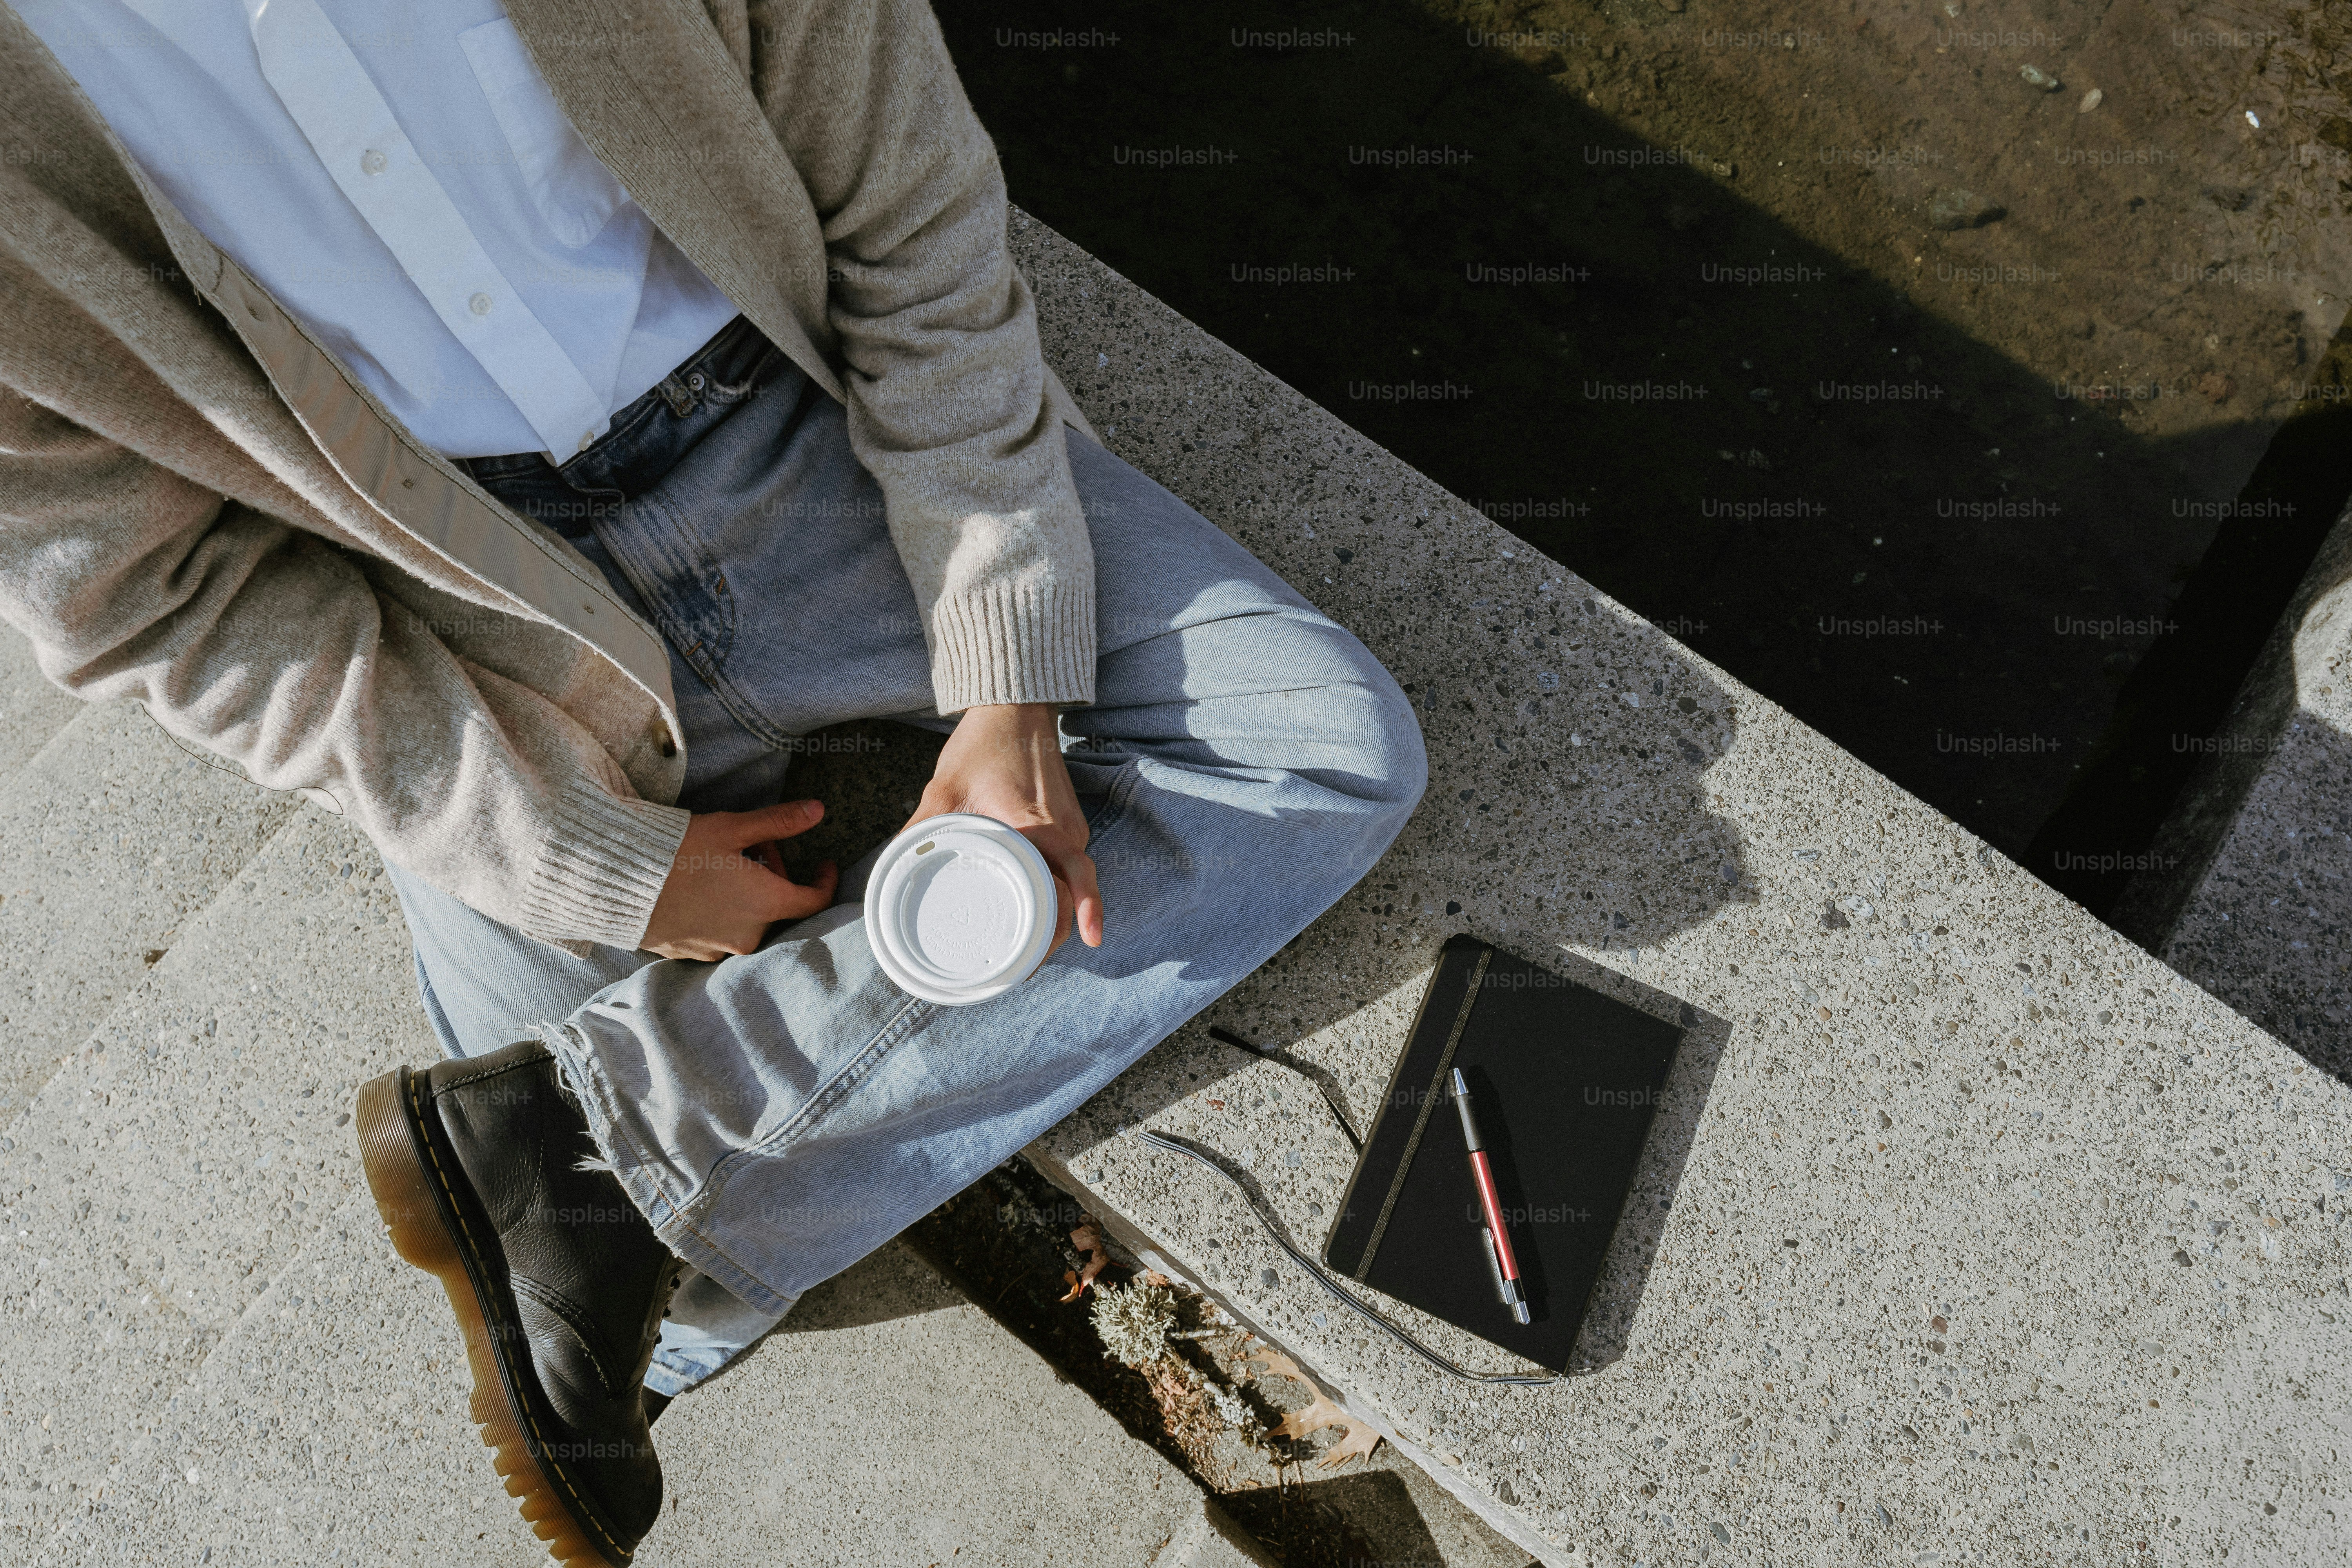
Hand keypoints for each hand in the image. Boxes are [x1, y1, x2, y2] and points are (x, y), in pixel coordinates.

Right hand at [641, 800, 838, 960]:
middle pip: (776, 903)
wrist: (619, 884)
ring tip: (717, 863)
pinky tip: (698, 886)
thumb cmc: (678, 852)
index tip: (823, 864)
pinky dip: (721, 909)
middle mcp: (749, 934)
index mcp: (766, 904)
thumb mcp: (732, 828)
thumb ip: (778, 822)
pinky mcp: (693, 953)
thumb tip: (817, 810)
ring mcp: (719, 948)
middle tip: (747, 845)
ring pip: (747, 917)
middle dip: (770, 874)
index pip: (813, 900)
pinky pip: (720, 930)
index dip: (824, 881)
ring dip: (745, 893)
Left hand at [906, 703, 1102, 955]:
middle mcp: (1065, 827)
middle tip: (1023, 966)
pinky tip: (1035, 910)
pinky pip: (1071, 866)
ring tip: (1025, 948)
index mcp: (1037, 822)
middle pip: (1076, 889)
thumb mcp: (943, 788)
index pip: (1076, 872)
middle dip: (1058, 932)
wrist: (1015, 709)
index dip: (1085, 907)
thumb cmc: (982, 745)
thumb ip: (920, 828)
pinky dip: (1059, 891)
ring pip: (1075, 881)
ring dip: (1058, 914)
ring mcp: (1073, 825)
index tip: (1087, 939)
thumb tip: (892, 865)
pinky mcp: (1071, 823)